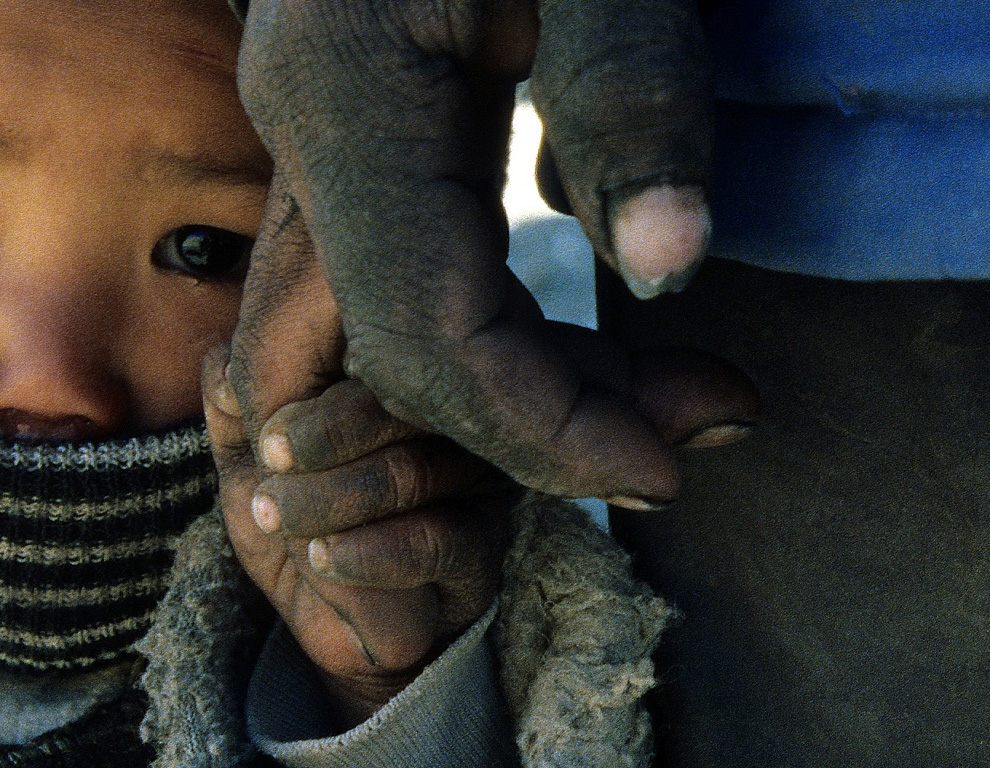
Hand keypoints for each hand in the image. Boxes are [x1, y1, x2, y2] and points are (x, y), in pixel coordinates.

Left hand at [203, 346, 512, 727]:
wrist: (335, 621)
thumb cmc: (300, 524)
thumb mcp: (251, 463)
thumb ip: (236, 408)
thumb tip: (227, 369)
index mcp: (399, 388)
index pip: (372, 357)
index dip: (309, 381)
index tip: (260, 428)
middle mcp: (449, 425)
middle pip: (398, 405)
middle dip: (319, 435)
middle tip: (270, 462)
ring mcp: (473, 484)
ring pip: (411, 471)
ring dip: (329, 497)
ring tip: (276, 515)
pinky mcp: (481, 549)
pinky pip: (435, 540)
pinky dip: (369, 551)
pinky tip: (321, 556)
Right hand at [232, 0, 738, 508]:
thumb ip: (634, 95)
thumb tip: (664, 267)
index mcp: (349, 97)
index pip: (425, 332)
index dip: (538, 428)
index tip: (659, 471)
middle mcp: (313, 138)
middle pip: (406, 353)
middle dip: (540, 428)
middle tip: (675, 449)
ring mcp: (331, 148)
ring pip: (410, 330)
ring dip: (531, 393)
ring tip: (658, 410)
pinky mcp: (374, 152)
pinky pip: (423, 282)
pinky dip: (511, 340)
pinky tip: (595, 353)